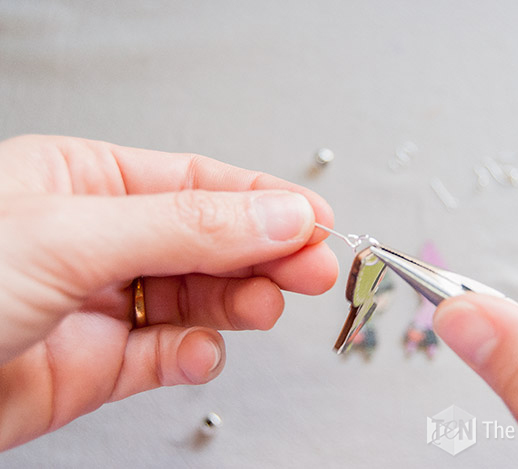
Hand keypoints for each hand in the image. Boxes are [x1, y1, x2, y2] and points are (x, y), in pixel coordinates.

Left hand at [0, 135, 337, 450]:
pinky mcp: (99, 365)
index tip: (314, 220)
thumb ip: (186, 226)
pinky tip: (201, 351)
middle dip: (263, 253)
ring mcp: (101, 303)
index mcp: (83, 183)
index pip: (198, 183)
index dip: (263, 199)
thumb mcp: (71, 234)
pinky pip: (167, 353)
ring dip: (237, 302)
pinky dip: (194, 354)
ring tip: (262, 307)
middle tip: (310, 268)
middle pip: (208, 240)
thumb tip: (276, 213)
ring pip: (196, 296)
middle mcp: (97, 240)